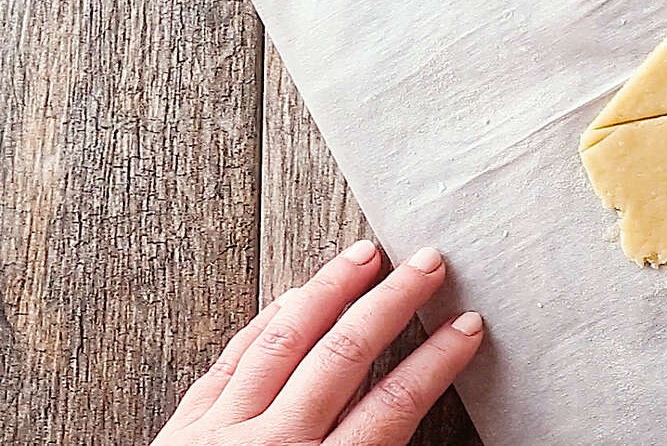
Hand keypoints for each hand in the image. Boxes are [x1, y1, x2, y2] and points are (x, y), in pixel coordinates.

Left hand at [153, 240, 483, 445]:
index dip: (435, 361)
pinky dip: (267, 320)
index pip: (391, 406)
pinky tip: (293, 295)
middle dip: (393, 303)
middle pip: (343, 355)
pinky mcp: (184, 427)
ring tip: (365, 254)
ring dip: (330, 290)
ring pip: (284, 340)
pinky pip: (231, 357)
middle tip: (429, 264)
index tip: (467, 327)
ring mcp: (221, 431)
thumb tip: (404, 420)